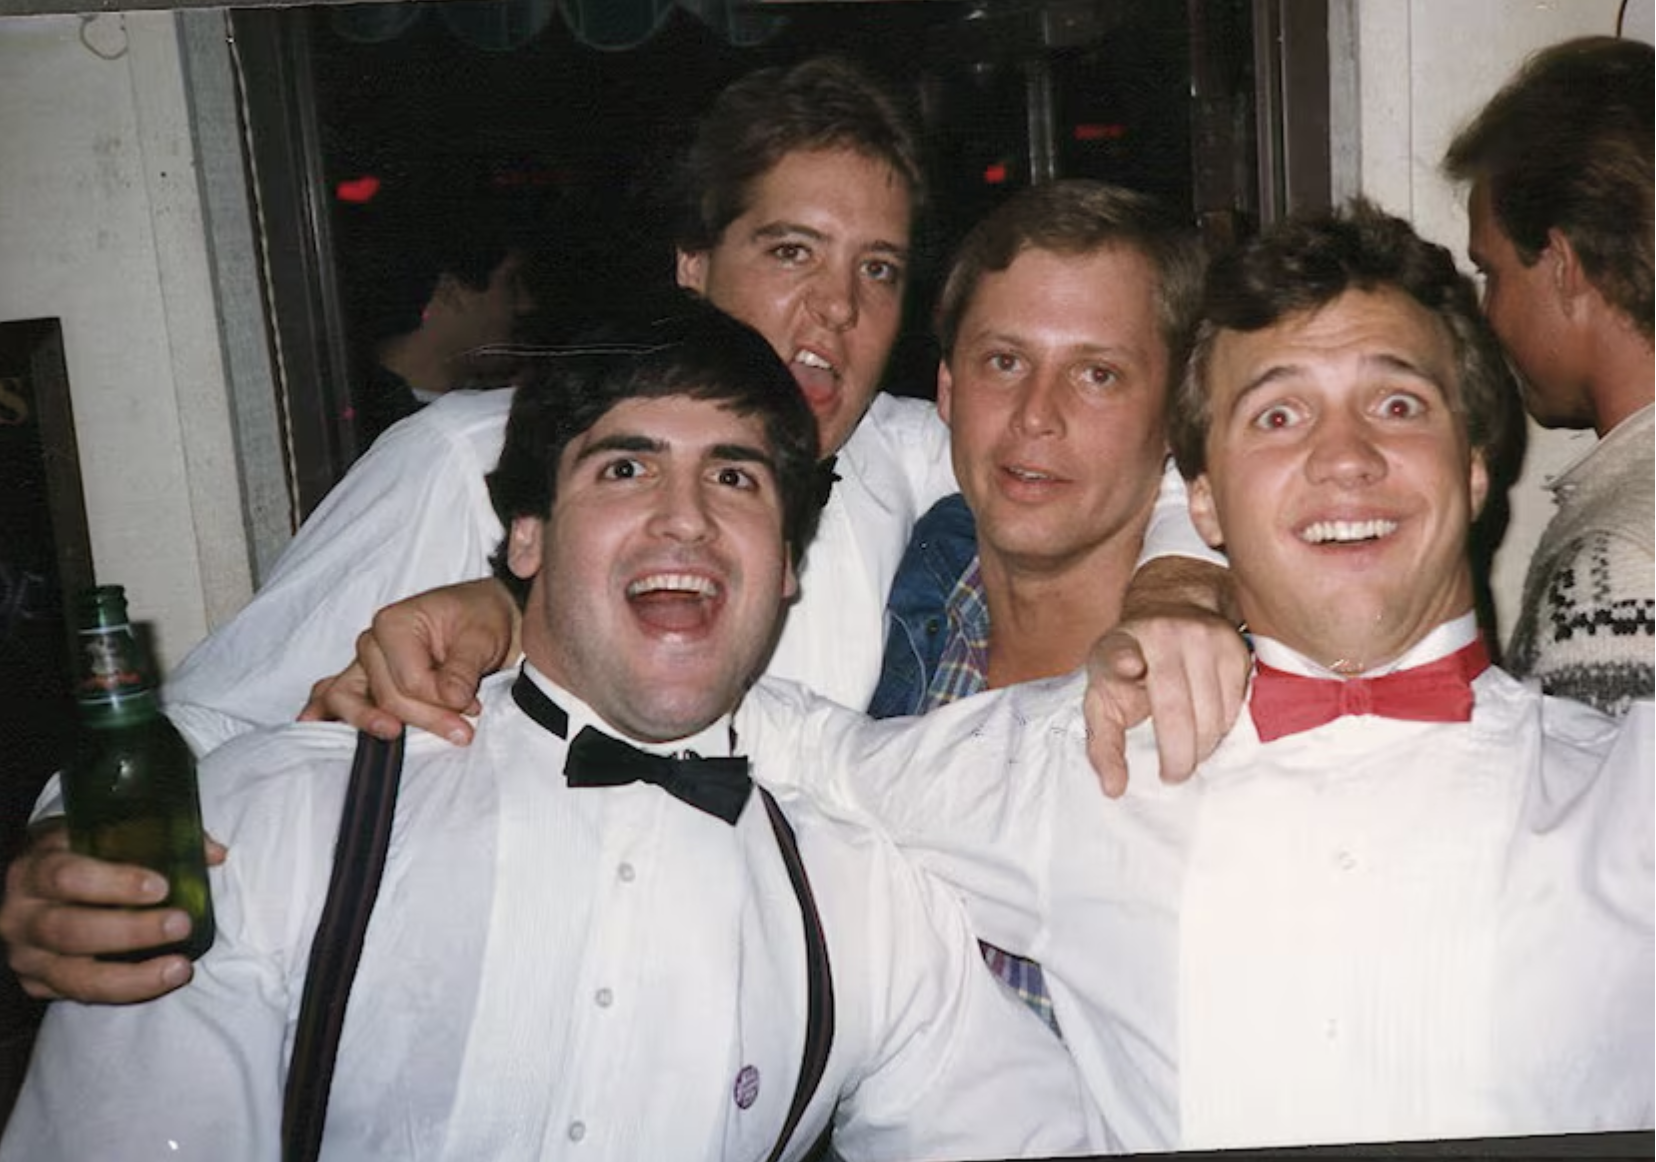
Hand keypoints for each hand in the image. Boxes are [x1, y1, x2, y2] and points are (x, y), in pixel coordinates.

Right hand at [1, 822, 226, 1003]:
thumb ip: (156, 838)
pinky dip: (126, 991)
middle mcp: (20, 915)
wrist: (38, 885)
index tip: (161, 887)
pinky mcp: (38, 984)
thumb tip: (213, 854)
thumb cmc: (82, 855)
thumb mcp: (103, 835)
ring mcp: (26, 954)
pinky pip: (81, 996)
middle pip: (69, 930)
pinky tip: (161, 980)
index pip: (66, 876)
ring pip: (75, 976)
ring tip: (180, 967)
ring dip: (133, 975)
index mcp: (34, 868)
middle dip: (130, 932)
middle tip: (180, 924)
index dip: (114, 882)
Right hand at [298, 578, 520, 745]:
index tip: (472, 707)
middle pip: (386, 698)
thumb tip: (451, 699)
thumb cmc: (480, 620)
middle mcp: (371, 643)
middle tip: (464, 732)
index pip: (409, 682)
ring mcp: (363, 664)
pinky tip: (313, 726)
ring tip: (395, 736)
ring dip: (373, 723)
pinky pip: (332, 696)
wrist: (486, 617)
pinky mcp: (364, 680)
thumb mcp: (482, 639)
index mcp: (394, 624)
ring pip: (349, 700)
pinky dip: (323, 712)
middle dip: (426, 719)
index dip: (440, 703)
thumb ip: (464, 670)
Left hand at [1083, 556, 1247, 796]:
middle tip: (1173, 776)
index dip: (1123, 662)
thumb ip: (1103, 744)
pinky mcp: (1235, 648)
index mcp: (1118, 645)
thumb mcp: (1103, 698)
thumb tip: (1114, 789)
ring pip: (1212, 713)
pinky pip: (1234, 706)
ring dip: (1203, 745)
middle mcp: (1161, 635)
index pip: (1119, 654)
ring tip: (1188, 751)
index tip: (1130, 666)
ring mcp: (1203, 638)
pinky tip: (1206, 724)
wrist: (1170, 607)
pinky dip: (1222, 726)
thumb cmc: (1130, 666)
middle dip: (1178, 755)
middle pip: (1176, 708)